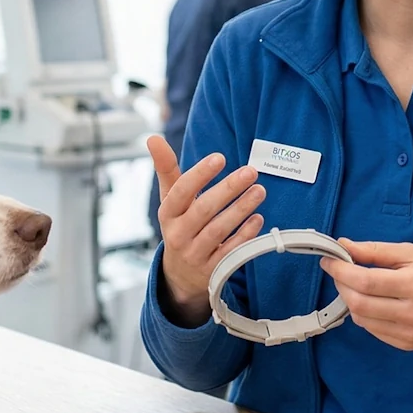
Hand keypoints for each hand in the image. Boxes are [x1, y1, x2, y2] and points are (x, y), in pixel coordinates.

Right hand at [148, 136, 266, 326]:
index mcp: (168, 214)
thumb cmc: (180, 225)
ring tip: (259, 190)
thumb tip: (152, 138)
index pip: (180, 192)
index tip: (219, 158)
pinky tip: (258, 218)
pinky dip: (245, 235)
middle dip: (228, 189)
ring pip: (219, 231)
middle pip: (203, 210)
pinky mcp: (212, 270)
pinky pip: (231, 252)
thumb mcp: (170, 199)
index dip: (199, 175)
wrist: (180, 275)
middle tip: (250, 171)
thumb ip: (166, 168)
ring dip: (241, 209)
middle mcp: (178, 235)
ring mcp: (195, 254)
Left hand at [318, 240, 412, 350]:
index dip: (340, 271)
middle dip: (342, 285)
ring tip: (356, 285)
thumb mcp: (412, 252)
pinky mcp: (407, 344)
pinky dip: (364, 314)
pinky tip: (371, 301)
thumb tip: (343, 245)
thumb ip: (375, 250)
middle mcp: (412, 313)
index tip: (328, 260)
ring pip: (361, 319)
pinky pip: (373, 331)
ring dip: (351, 300)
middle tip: (339, 271)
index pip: (365, 282)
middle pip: (359, 303)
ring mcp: (409, 332)